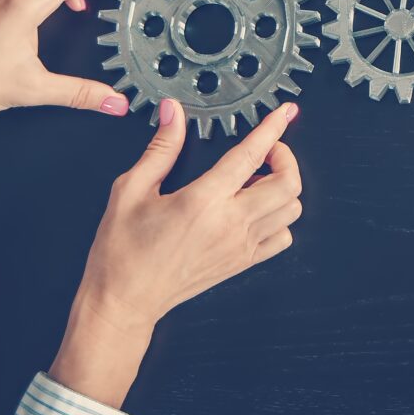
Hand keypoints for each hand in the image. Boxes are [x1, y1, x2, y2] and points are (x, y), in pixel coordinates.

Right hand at [48, 98, 303, 406]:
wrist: (124, 301)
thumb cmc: (122, 250)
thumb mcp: (130, 190)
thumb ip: (160, 148)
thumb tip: (173, 113)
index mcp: (203, 200)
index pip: (252, 156)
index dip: (273, 129)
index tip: (284, 113)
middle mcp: (230, 224)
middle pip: (288, 184)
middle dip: (285, 158)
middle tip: (267, 150)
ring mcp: (241, 246)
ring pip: (291, 211)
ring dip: (283, 188)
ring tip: (256, 180)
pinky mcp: (242, 263)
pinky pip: (282, 239)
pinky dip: (280, 219)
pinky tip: (256, 210)